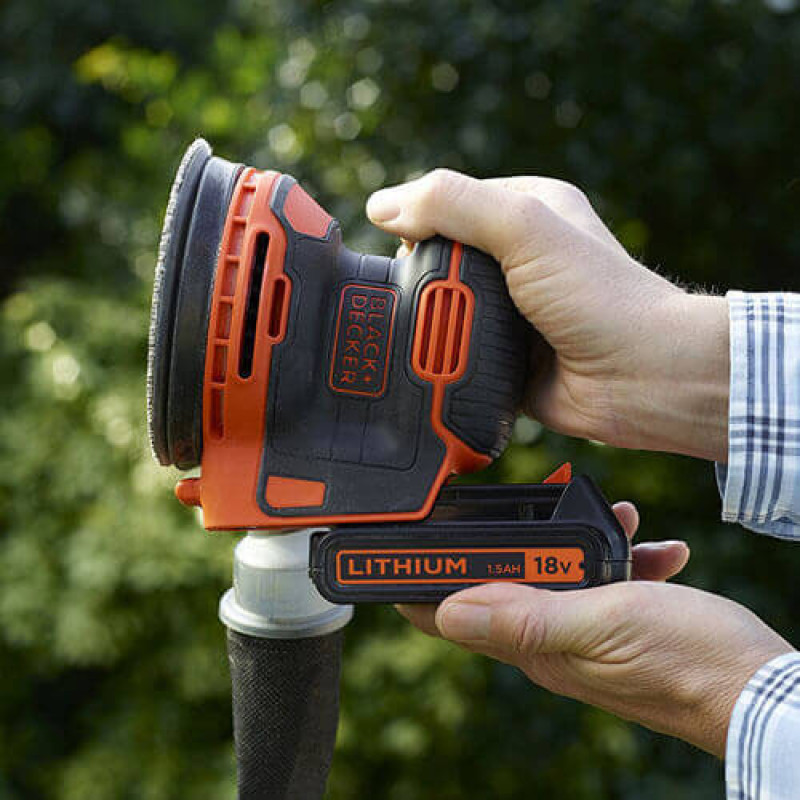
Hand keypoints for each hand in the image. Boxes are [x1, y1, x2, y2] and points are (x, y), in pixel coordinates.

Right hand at [367, 172, 729, 461]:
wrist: (642, 379)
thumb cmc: (602, 297)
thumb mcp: (525, 228)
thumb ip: (453, 205)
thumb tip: (382, 206)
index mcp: (527, 210)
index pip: (450, 204)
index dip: (419, 225)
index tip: (403, 252)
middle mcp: (520, 257)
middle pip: (443, 261)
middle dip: (424, 282)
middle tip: (427, 301)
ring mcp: (514, 310)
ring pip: (447, 311)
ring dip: (433, 326)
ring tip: (435, 339)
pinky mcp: (508, 357)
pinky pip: (460, 355)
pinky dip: (447, 362)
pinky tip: (441, 367)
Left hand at [398, 503, 792, 756]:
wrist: (757, 686)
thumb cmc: (685, 661)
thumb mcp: (600, 623)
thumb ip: (526, 615)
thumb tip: (450, 608)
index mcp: (534, 643)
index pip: (453, 614)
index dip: (420, 581)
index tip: (403, 544)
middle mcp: (550, 640)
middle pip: (501, 580)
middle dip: (509, 539)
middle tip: (529, 504)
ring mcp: (584, 630)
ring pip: (556, 571)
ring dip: (572, 540)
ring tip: (613, 516)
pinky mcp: (619, 621)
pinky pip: (602, 578)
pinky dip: (618, 554)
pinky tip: (648, 543)